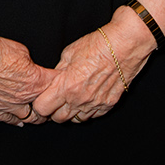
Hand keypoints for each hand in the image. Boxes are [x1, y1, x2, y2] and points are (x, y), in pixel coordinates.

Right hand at [0, 31, 55, 126]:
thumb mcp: (21, 50)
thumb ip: (30, 63)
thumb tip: (30, 67)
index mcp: (36, 81)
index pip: (56, 86)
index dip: (61, 83)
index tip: (63, 81)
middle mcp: (25, 98)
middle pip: (45, 107)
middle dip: (50, 104)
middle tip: (53, 101)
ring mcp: (9, 106)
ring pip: (29, 118)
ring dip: (35, 114)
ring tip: (39, 112)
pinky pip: (9, 120)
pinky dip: (16, 121)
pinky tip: (20, 121)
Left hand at [32, 7, 156, 123]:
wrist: (124, 45)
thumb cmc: (97, 45)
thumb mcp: (69, 52)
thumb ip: (58, 71)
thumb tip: (53, 79)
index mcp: (67, 86)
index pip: (42, 108)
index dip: (39, 103)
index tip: (42, 96)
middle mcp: (80, 100)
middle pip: (58, 118)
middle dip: (54, 110)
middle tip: (57, 98)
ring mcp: (95, 104)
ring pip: (76, 120)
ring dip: (71, 111)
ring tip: (73, 97)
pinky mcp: (108, 105)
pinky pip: (93, 115)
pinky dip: (88, 110)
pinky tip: (88, 97)